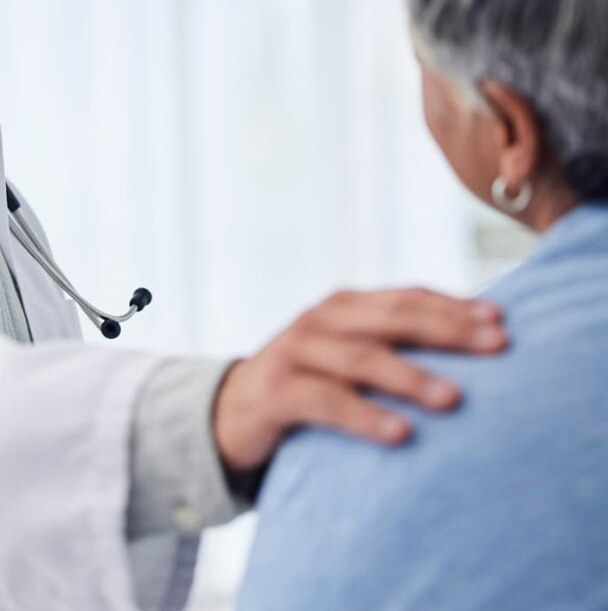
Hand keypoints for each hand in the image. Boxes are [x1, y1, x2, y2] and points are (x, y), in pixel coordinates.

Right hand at [213, 287, 507, 472]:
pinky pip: (327, 401)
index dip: (453, 305)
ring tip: (454, 399)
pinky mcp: (276, 390)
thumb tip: (470, 348)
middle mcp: (320, 320)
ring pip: (361, 358)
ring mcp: (295, 352)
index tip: (500, 321)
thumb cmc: (307, 384)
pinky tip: (402, 434)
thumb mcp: (345, 356)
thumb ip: (389, 346)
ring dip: (410, 377)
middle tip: (496, 346)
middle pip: (391, 319)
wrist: (231, 412)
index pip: (405, 297)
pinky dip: (366, 416)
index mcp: (343, 306)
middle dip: (447, 330)